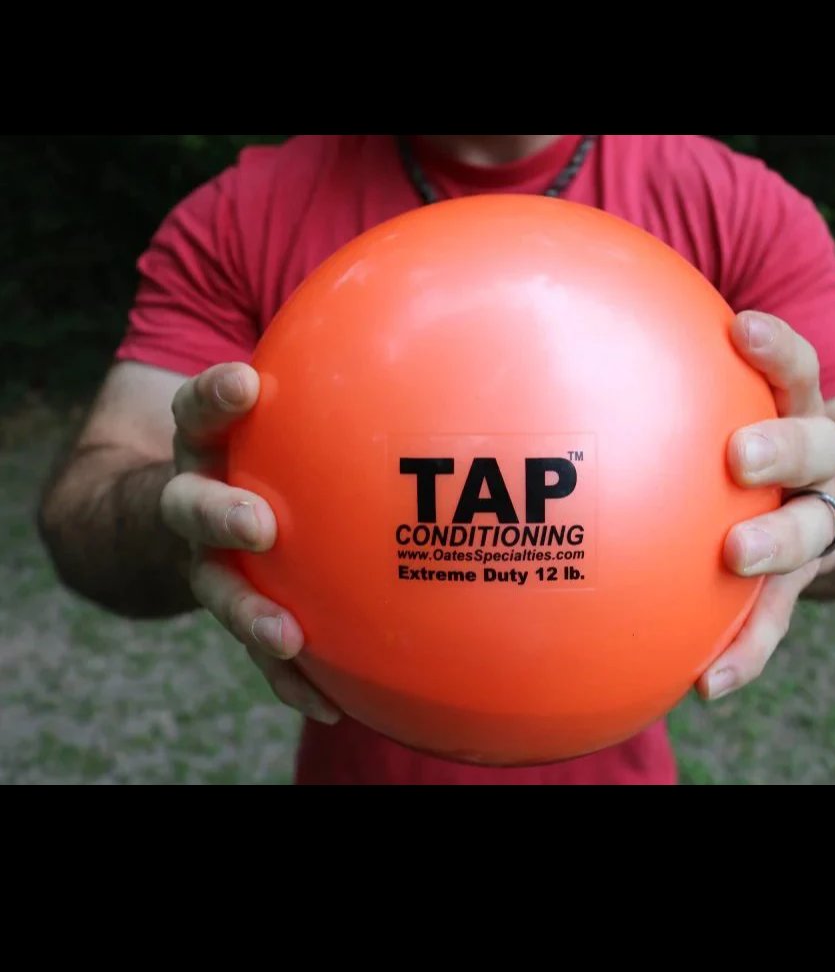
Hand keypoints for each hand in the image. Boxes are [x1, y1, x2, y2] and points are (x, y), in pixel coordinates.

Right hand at [159, 362, 341, 724]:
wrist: (204, 513)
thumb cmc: (270, 450)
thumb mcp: (285, 413)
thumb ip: (337, 388)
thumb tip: (424, 354)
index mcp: (208, 444)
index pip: (199, 410)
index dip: (216, 396)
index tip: (246, 383)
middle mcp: (197, 498)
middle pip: (189, 503)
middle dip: (218, 513)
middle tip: (259, 524)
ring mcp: (209, 558)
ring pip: (215, 586)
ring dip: (248, 612)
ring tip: (286, 635)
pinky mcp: (235, 606)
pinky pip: (257, 648)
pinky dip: (288, 678)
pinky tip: (329, 703)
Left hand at [698, 312, 834, 701]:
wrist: (823, 504)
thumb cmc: (740, 443)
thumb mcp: (720, 408)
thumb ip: (664, 382)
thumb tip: (567, 340)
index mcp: (794, 412)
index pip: (796, 369)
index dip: (774, 348)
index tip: (739, 329)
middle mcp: (813, 465)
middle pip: (815, 446)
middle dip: (781, 447)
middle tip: (739, 455)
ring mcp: (811, 524)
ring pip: (810, 531)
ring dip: (775, 543)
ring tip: (736, 555)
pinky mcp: (795, 584)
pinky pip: (773, 619)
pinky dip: (746, 651)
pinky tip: (708, 684)